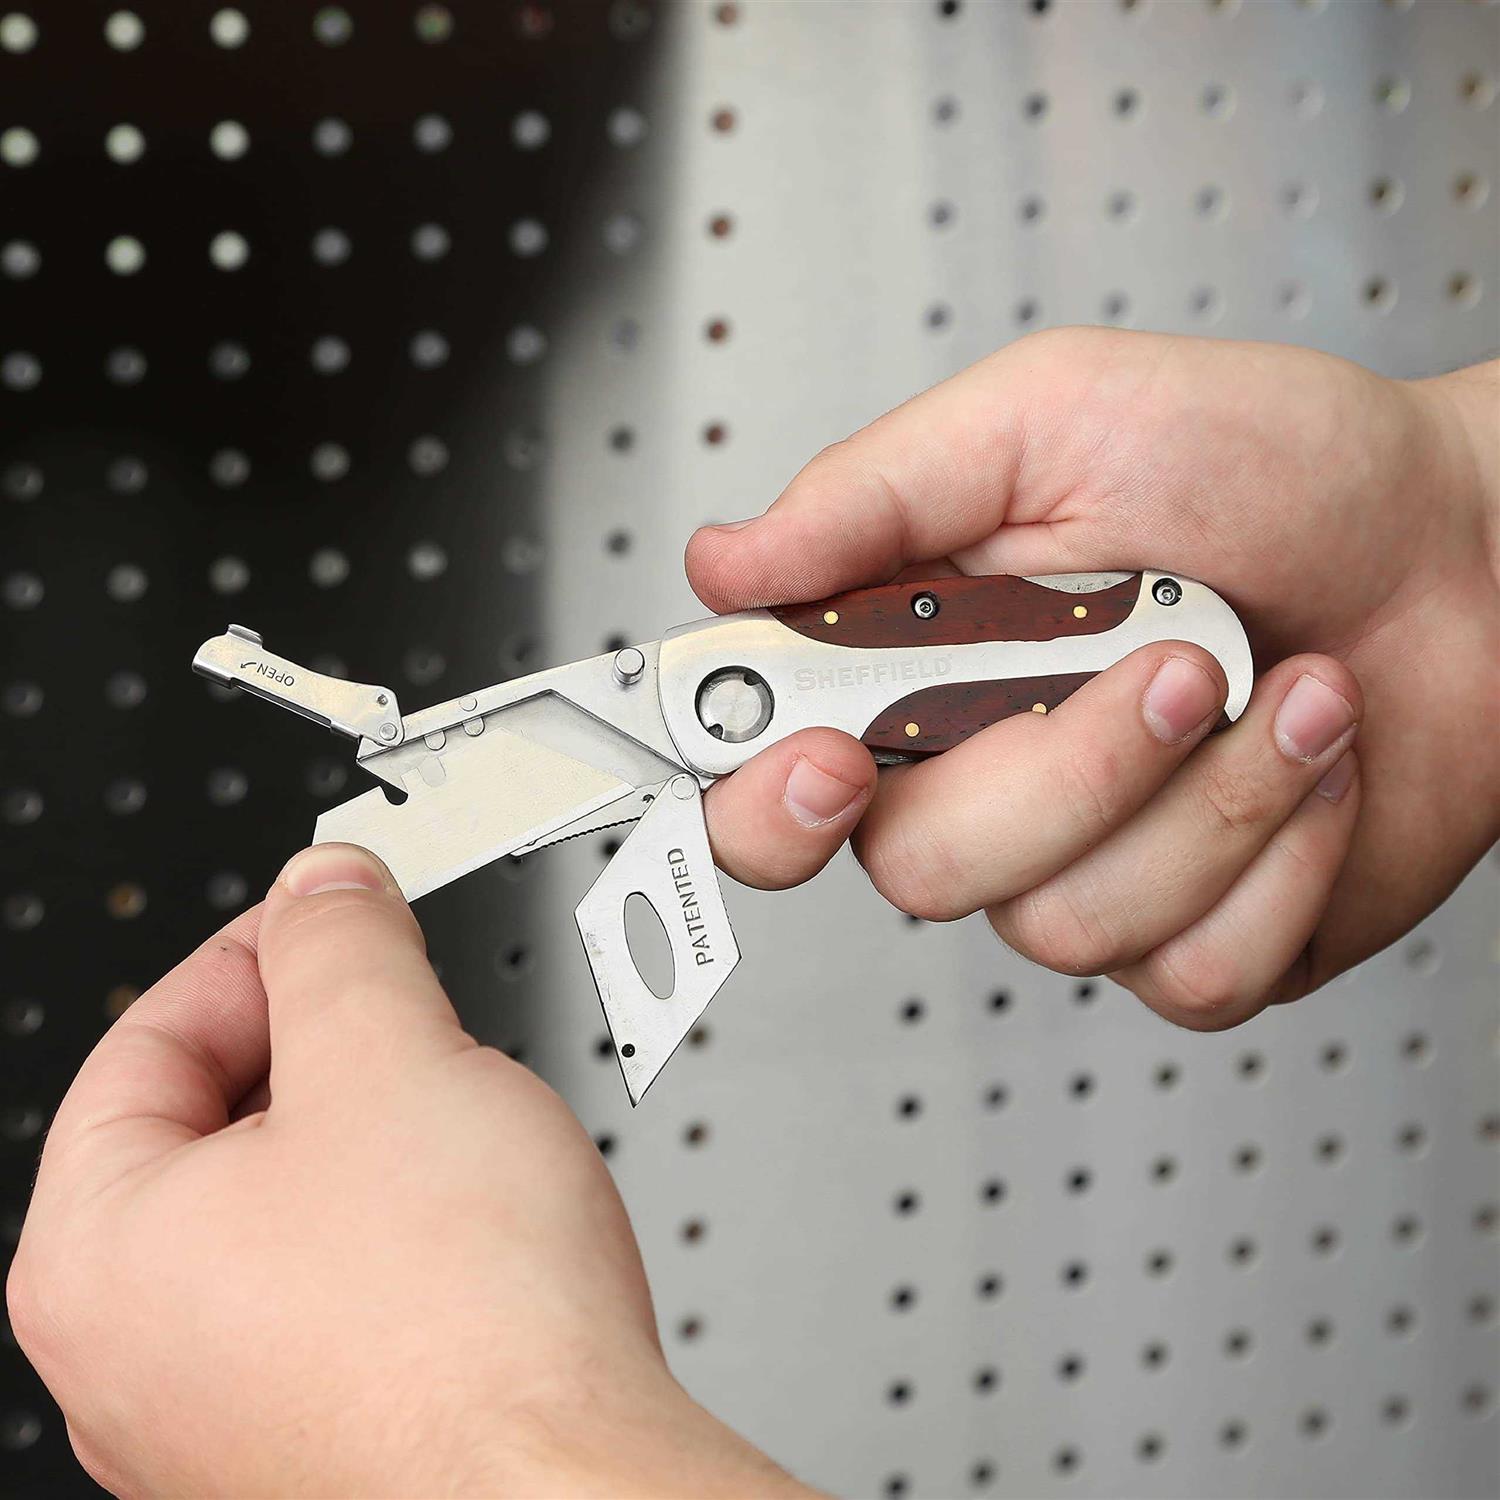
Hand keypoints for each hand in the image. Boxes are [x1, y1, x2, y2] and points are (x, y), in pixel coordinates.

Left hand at [7, 845, 807, 1497]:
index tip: (331, 917)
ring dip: (367, 1137)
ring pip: (282, 1212)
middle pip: (213, 1129)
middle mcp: (132, 1357)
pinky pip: (330, 1292)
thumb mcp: (392, 1057)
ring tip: (456, 1121)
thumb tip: (322, 888)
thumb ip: (342, 945)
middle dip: (322, 1047)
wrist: (568, 1491)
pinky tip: (469, 1226)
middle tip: (408, 1008)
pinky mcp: (312, 1446)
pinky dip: (392, 1230)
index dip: (255, 954)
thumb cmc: (464, 1328)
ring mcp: (219, 1417)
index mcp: (98, 1254)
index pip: (147, 1041)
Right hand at [692, 330, 1498, 1027]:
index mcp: (918, 664)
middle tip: (1167, 657)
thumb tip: (728, 559)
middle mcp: (984, 780)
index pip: (768, 783)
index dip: (766, 802)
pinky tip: (1311, 765)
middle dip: (1060, 767)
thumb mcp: (1056, 419)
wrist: (1471, 550)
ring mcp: (1088, 871)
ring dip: (1204, 794)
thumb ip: (877, 492)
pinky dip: (1281, 854)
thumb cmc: (1276, 464)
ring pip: (1065, 923)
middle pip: (917, 868)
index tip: (828, 760)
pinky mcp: (1198, 942)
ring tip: (1275, 683)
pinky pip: (1192, 971)